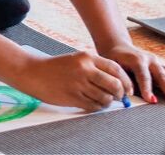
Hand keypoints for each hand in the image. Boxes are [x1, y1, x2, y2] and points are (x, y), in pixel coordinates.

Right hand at [14, 51, 131, 111]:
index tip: (129, 88)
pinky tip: (94, 104)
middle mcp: (85, 69)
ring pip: (105, 98)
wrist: (35, 72)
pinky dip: (98, 107)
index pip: (115, 68)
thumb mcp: (77, 59)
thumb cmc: (57, 67)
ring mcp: (79, 84)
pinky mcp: (73, 97)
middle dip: (120, 93)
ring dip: (108, 102)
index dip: (125, 80)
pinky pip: (93, 106)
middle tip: (120, 97)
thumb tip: (116, 82)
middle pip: (113, 84)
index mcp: (87, 57)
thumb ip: (95, 67)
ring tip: (105, 100)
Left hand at [100, 42, 164, 104]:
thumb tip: (128, 93)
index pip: (143, 75)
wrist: (119, 47)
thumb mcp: (114, 68)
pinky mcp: (163, 66)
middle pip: (162, 74)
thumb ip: (122, 79)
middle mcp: (150, 60)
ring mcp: (158, 62)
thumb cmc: (115, 61)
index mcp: (137, 60)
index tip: (150, 100)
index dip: (146, 87)